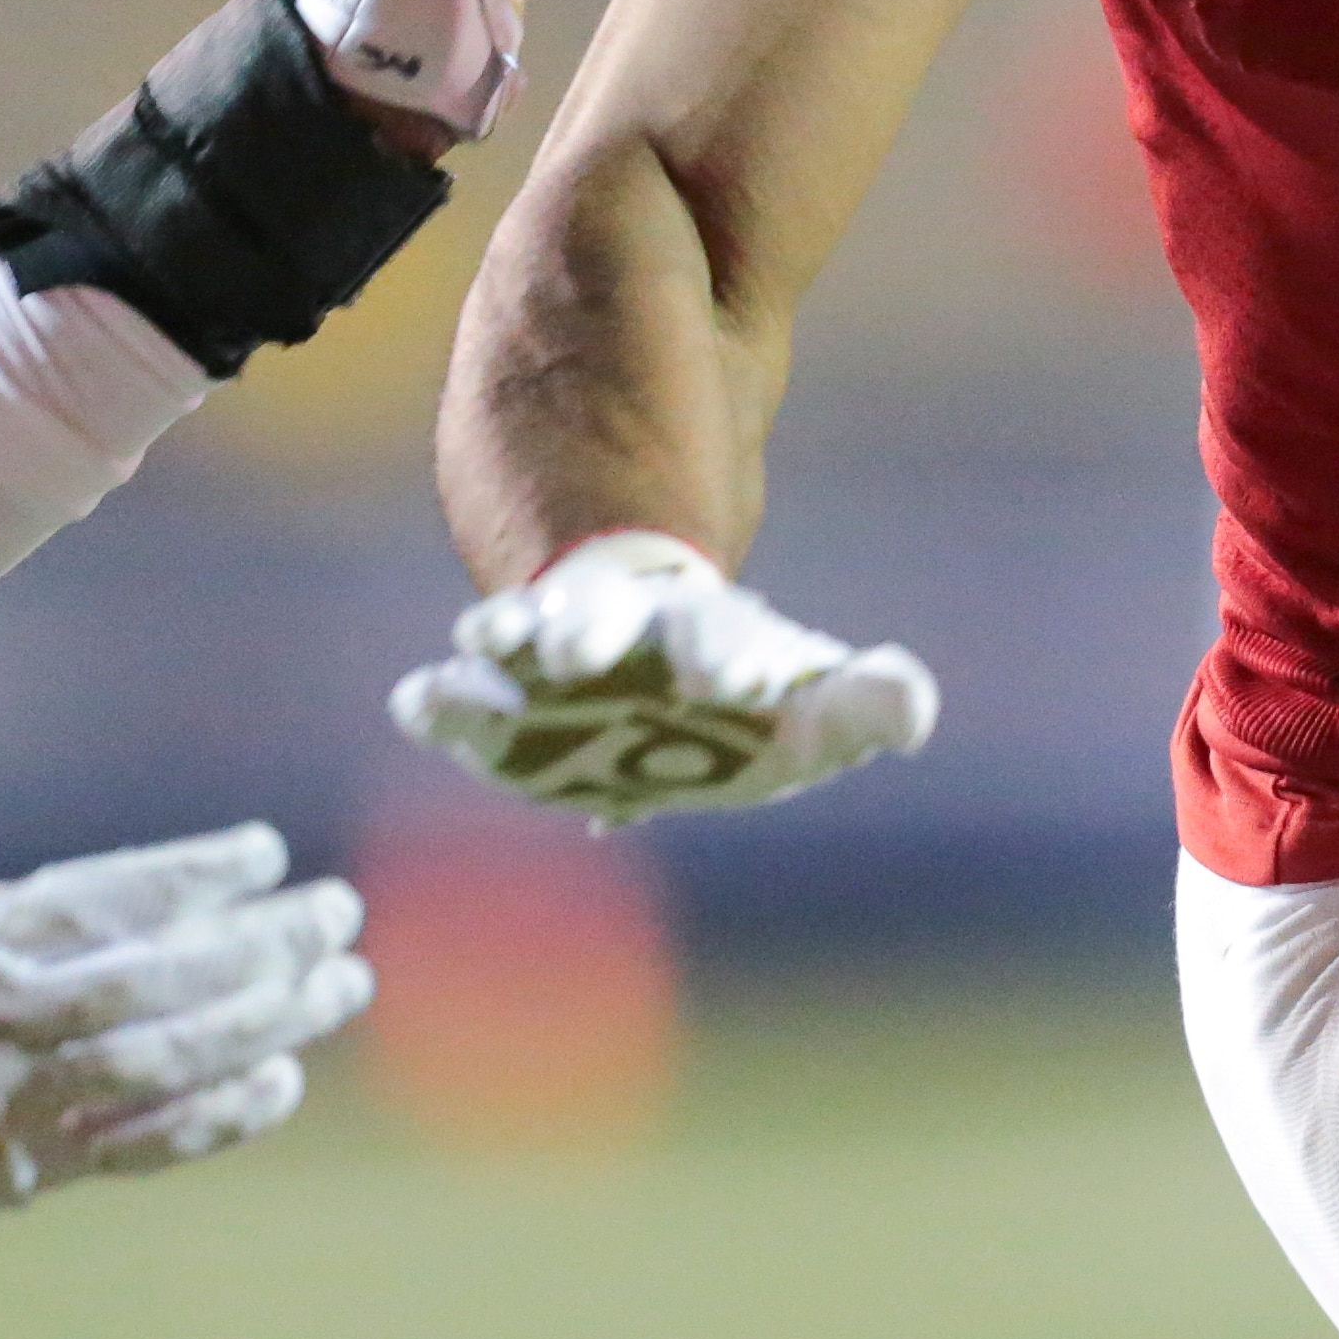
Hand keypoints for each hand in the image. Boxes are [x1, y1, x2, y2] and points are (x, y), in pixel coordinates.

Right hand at [0, 661, 370, 1261]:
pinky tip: (281, 1081)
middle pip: (157, 983)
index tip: (267, 848)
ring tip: (342, 985)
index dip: (192, 876)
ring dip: (266, 1024)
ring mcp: (9, 1108)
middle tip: (341, 912)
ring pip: (165, 1065)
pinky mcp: (16, 1174)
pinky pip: (138, 1148)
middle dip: (262, 948)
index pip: (100, 901)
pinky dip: (217, 1119)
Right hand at [389, 530, 939, 823]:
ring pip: (526, 637)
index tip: (733, 683)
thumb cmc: (749, 697)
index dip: (725, 658)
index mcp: (711, 642)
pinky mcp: (504, 700)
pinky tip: (422, 703)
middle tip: (578, 656)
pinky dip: (445, 699)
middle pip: (608, 624)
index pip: (719, 640)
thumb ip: (867, 706)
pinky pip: (466, 694)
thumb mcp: (816, 714)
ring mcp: (557, 657)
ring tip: (482, 643)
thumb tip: (917, 712)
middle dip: (592, 636)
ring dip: (511, 643)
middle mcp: (628, 635)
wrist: (661, 674)